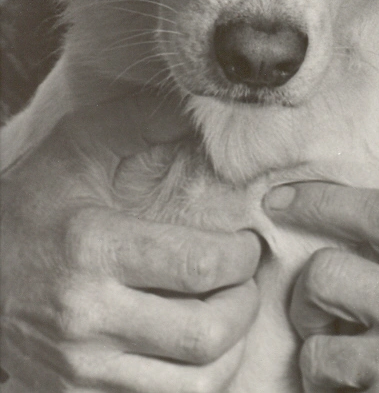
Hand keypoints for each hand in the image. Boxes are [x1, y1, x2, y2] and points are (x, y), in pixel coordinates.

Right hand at [1, 93, 261, 391]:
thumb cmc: (31, 204)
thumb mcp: (77, 145)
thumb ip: (141, 121)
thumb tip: (204, 114)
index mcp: (94, 248)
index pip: (201, 266)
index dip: (243, 256)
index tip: (246, 243)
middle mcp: (87, 318)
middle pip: (204, 336)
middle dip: (244, 306)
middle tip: (245, 282)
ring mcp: (79, 369)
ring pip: (190, 385)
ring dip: (227, 351)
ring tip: (227, 315)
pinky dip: (192, 384)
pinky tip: (195, 351)